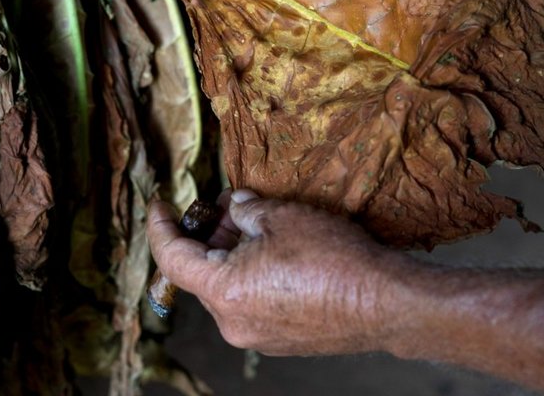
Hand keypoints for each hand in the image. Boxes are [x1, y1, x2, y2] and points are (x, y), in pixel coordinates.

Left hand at [146, 189, 402, 355]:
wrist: (385, 303)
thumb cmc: (333, 259)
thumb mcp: (282, 217)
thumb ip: (245, 209)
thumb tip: (234, 206)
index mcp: (224, 292)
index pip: (172, 259)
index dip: (160, 228)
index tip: (159, 205)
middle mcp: (233, 323)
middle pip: (203, 273)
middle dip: (208, 235)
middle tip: (224, 204)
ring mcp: (257, 335)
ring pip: (228, 287)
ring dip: (232, 253)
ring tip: (254, 221)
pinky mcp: (280, 339)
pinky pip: (251, 302)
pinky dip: (250, 274)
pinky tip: (273, 250)